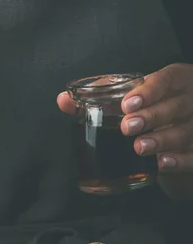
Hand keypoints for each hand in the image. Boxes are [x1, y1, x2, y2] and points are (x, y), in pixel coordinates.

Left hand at [57, 63, 192, 173]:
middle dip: (151, 116)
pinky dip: (178, 161)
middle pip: (176, 106)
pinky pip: (192, 156)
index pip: (166, 80)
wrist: (177, 143)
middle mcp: (190, 102)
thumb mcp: (129, 101)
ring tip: (139, 147)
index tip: (126, 104)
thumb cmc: (150, 113)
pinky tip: (162, 163)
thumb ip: (98, 99)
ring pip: (185, 131)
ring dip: (161, 140)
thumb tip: (63, 100)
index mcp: (175, 82)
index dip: (148, 91)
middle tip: (127, 127)